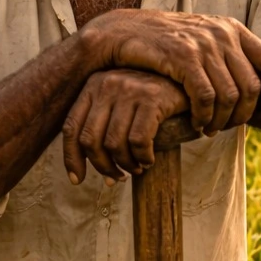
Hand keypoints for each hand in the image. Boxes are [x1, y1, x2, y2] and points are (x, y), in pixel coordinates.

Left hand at [62, 70, 187, 182]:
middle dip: (103, 167)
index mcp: (93, 85)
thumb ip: (100, 126)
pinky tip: (149, 160)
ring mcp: (129, 89)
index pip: (72, 127)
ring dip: (126, 165)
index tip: (77, 180)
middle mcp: (107, 83)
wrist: (188, 80)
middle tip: (116, 178)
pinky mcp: (152, 97)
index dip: (72, 158)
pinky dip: (143, 158)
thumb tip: (78, 173)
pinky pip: (138, 141)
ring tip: (137, 168)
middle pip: (90, 140)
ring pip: (114, 144)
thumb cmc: (152, 101)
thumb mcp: (120, 105)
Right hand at [83, 11, 260, 134]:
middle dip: (244, 114)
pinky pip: (206, 97)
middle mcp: (222, 33)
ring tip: (210, 130)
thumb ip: (238, 47)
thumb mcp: (207, 37)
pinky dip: (204, 116)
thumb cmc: (167, 41)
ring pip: (230, 95)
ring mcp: (203, 44)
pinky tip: (196, 124)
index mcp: (232, 28)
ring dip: (222, 120)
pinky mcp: (183, 58)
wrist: (122, 32)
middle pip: (252, 86)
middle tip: (230, 128)